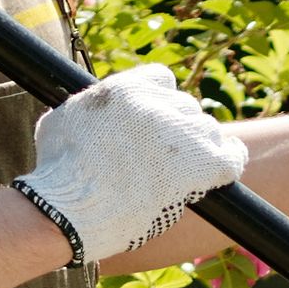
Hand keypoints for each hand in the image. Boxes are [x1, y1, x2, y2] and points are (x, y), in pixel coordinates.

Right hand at [21, 62, 242, 262]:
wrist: (70, 209)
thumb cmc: (58, 171)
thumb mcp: (62, 119)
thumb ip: (87, 105)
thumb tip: (87, 107)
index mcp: (127, 89)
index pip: (162, 78)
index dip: (160, 100)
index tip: (155, 119)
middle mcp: (158, 105)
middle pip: (186, 106)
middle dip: (178, 128)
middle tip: (166, 154)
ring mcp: (181, 135)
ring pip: (208, 130)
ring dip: (201, 147)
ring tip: (189, 167)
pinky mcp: (199, 166)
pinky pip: (231, 156)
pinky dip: (230, 160)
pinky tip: (227, 166)